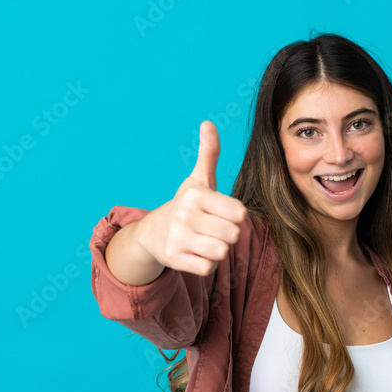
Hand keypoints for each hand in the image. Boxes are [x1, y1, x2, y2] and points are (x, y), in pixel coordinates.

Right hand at [139, 121, 247, 275]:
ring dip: (217, 251)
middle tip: (211, 229)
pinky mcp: (173, 258)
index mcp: (197, 195)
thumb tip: (208, 123)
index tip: (220, 213)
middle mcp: (185, 215)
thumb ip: (208, 154)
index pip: (239, 213)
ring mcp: (177, 237)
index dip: (234, 216)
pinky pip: (207, 268)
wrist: (152, 232)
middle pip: (232, 235)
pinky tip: (195, 254)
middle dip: (227, 235)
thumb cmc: (186, 205)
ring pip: (221, 252)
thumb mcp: (198, 180)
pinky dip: (205, 264)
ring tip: (204, 241)